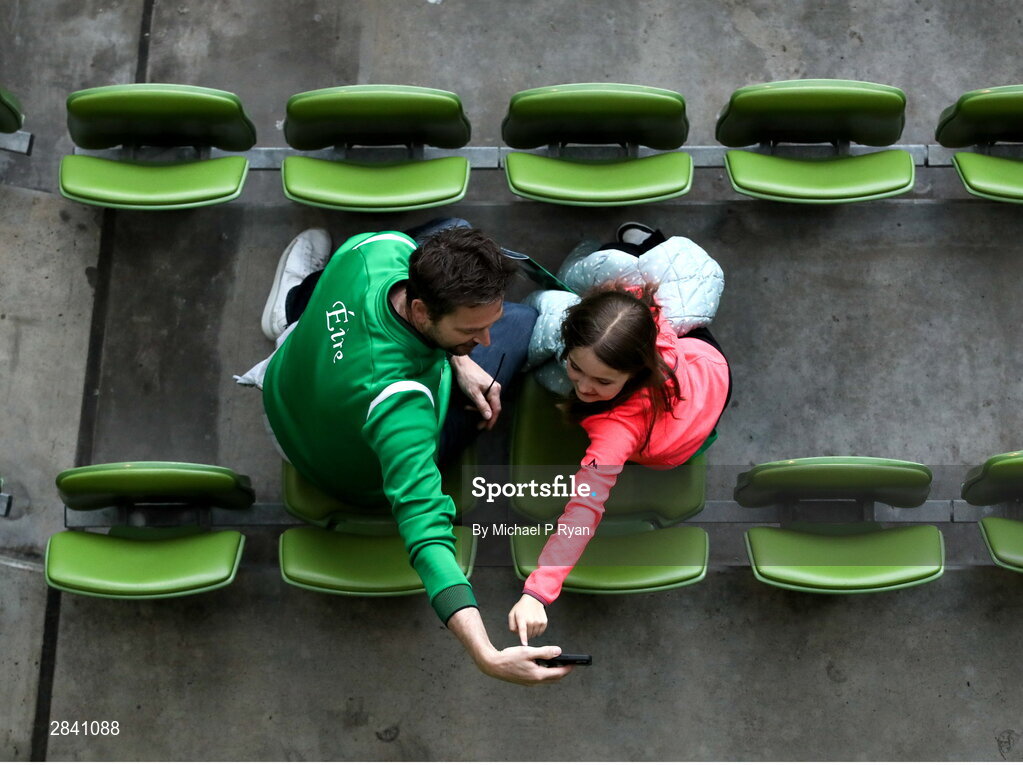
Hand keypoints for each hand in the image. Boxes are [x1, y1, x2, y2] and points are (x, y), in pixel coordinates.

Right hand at [446, 607, 570, 685]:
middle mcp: (535, 681)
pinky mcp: (525, 680)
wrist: (493, 665)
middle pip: (553, 678)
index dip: (567, 668)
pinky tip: (542, 663)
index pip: (558, 673)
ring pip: (546, 678)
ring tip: (556, 660)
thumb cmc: (509, 658)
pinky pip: (539, 677)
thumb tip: (558, 652)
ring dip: (553, 671)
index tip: (574, 663)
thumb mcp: (528, 652)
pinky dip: (544, 671)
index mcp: (538, 675)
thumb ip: (544, 652)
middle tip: (569, 663)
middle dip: (562, 671)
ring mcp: (529, 682)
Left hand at [450, 354, 500, 429]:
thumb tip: (489, 417)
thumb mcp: (473, 394)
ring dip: (479, 409)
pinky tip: (469, 404)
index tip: (486, 428)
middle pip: (493, 407)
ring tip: (467, 408)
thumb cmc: (467, 378)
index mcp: (494, 390)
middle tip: (478, 426)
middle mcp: (496, 389)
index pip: (496, 409)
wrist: (462, 364)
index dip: (492, 420)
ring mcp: (491, 387)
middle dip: (485, 417)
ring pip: (488, 403)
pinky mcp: (486, 387)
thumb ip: (482, 406)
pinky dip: (477, 404)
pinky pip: (484, 399)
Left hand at [508, 594, 548, 644]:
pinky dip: (537, 631)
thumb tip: (516, 634)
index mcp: (522, 618)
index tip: (524, 644)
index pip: (523, 630)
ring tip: (529, 624)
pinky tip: (535, 624)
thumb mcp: (512, 614)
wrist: (533, 600)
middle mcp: (531, 620)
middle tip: (524, 626)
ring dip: (531, 632)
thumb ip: (512, 625)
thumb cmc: (521, 608)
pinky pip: (540, 632)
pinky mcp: (544, 622)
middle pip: (528, 635)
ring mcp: (538, 621)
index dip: (523, 638)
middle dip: (525, 634)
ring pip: (534, 635)